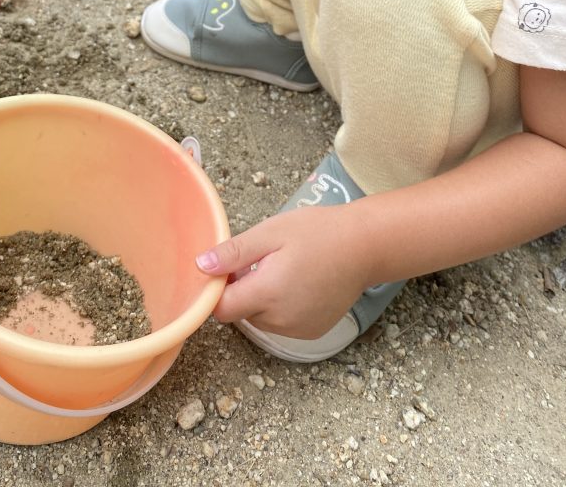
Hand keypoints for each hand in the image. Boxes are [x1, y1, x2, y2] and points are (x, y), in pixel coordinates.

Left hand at [196, 206, 371, 338]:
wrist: (365, 246)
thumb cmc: (317, 232)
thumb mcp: (270, 233)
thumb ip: (234, 253)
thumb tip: (201, 267)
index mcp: (268, 294)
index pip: (221, 309)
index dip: (218, 289)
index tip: (229, 267)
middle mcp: (281, 321)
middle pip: (241, 313)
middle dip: (242, 290)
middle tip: (262, 259)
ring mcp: (299, 331)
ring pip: (260, 320)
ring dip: (261, 299)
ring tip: (283, 268)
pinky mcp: (312, 333)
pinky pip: (281, 324)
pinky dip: (280, 308)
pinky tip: (297, 283)